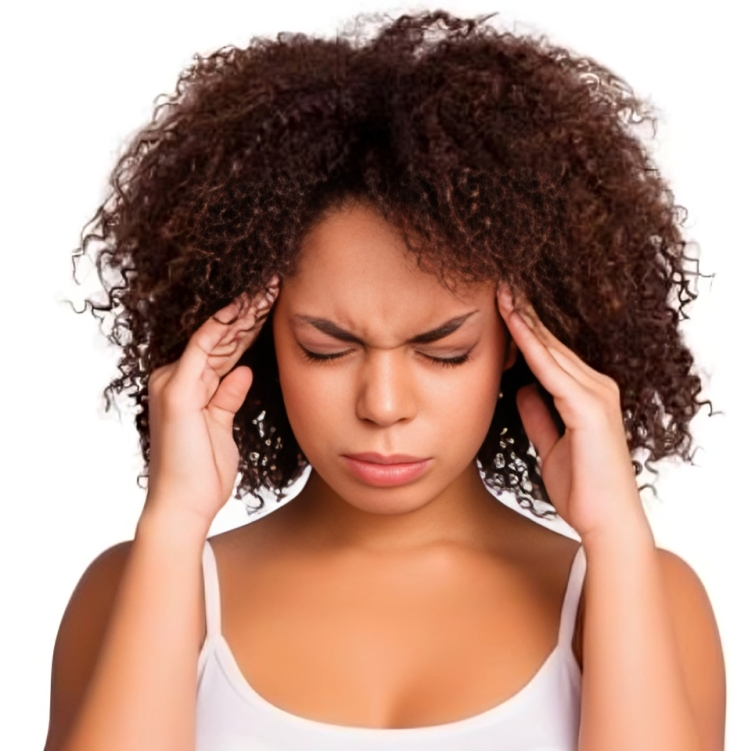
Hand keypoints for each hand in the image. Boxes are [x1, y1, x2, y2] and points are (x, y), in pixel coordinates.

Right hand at [142, 277, 279, 529]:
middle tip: (276, 283)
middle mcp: (177, 378)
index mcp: (189, 387)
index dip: (249, 325)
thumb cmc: (203, 475)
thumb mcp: (223, 429)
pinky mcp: (177, 392)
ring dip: (242, 310)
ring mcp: (174, 382)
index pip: (225, 348)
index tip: (276, 304)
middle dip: (250, 310)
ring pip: (214, 335)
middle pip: (221, 337)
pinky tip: (244, 306)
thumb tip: (243, 373)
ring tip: (269, 286)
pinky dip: (224, 326)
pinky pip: (203, 349)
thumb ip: (228, 398)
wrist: (184, 507)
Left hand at [497, 284, 645, 540]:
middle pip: (551, 343)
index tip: (501, 306)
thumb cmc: (582, 489)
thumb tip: (521, 390)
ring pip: (551, 349)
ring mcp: (596, 395)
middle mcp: (596, 387)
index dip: (525, 329)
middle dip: (524, 314)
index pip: (549, 354)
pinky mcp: (590, 408)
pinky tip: (513, 324)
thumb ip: (538, 416)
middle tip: (498, 284)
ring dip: (525, 319)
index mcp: (586, 396)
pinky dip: (531, 345)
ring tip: (501, 292)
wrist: (606, 522)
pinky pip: (553, 370)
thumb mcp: (549, 446)